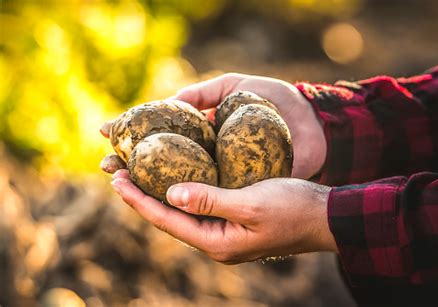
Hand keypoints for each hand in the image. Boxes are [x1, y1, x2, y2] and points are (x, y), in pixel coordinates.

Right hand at [101, 73, 325, 178]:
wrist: (319, 124)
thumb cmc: (281, 103)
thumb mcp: (238, 90)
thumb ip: (204, 95)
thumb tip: (166, 104)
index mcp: (208, 140)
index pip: (164, 144)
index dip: (135, 142)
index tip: (106, 136)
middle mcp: (213, 167)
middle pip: (167, 173)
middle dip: (134, 172)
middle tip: (106, 168)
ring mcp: (228, 186)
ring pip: (183, 193)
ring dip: (150, 191)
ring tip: (121, 184)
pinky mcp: (244, 197)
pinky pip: (211, 200)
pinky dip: (186, 199)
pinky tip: (162, 197)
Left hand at [110, 170, 336, 263]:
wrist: (325, 217)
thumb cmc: (293, 209)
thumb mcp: (250, 203)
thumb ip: (210, 200)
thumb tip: (170, 195)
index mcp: (217, 242)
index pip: (166, 220)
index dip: (139, 200)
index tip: (116, 179)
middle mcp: (216, 242)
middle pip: (169, 218)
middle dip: (142, 196)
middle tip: (117, 172)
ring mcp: (225, 233)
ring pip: (182, 212)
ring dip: (159, 193)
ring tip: (137, 174)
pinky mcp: (234, 222)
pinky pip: (199, 207)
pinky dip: (181, 192)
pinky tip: (174, 179)